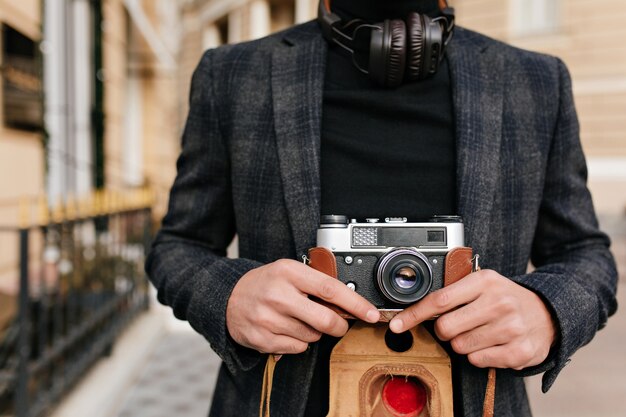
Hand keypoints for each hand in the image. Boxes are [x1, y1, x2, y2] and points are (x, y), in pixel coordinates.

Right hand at [226, 259, 379, 354]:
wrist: (229, 297)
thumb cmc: (266, 283)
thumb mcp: (289, 271)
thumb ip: (316, 282)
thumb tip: (350, 302)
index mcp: (288, 272)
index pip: (330, 289)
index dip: (355, 303)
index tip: (371, 313)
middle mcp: (278, 295)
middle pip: (325, 319)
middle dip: (339, 326)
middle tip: (338, 323)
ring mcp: (269, 319)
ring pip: (312, 336)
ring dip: (315, 332)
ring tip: (300, 319)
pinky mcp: (262, 339)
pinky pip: (297, 348)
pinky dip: (299, 342)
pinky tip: (287, 329)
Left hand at [389, 269, 555, 369]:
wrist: (549, 313)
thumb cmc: (506, 298)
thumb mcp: (483, 284)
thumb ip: (454, 290)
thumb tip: (414, 305)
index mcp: (485, 281)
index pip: (439, 299)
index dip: (413, 314)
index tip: (396, 323)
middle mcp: (499, 302)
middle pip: (445, 328)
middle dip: (444, 331)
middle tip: (458, 325)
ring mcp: (511, 328)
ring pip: (460, 347)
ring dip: (463, 343)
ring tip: (481, 332)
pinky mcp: (519, 351)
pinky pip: (477, 361)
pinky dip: (479, 356)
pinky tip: (492, 344)